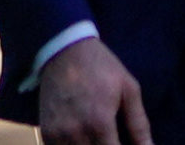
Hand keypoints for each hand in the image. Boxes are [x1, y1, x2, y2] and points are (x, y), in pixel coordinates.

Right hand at [31, 41, 150, 144]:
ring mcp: (57, 135)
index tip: (123, 143)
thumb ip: (139, 124)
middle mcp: (76, 134)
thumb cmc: (101, 67)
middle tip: (112, 139)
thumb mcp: (128, 89)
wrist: (64, 50)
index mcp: (99, 123)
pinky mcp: (46, 133)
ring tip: (99, 138)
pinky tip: (84, 139)